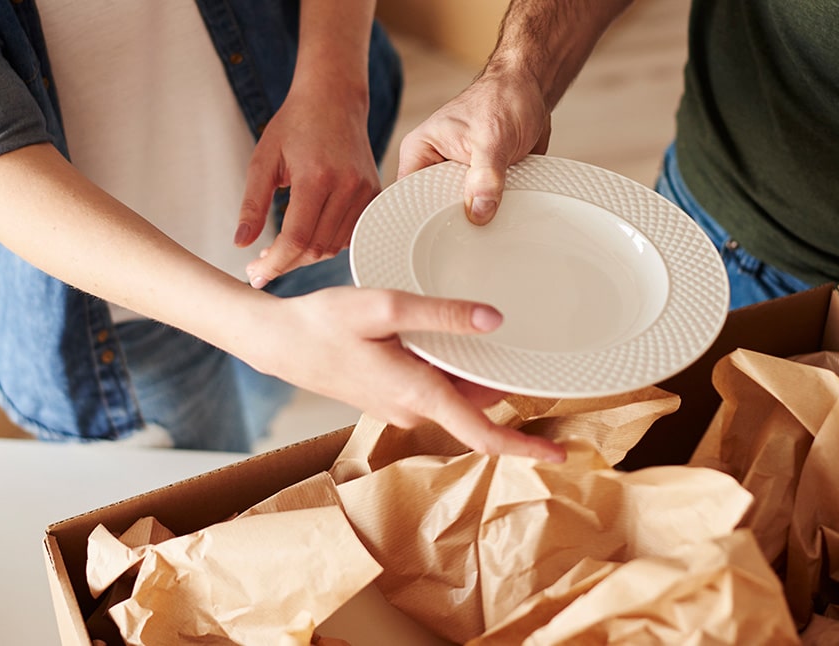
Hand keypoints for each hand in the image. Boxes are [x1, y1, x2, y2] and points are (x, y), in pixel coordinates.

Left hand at [237, 80, 379, 287]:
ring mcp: (365, 191)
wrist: (334, 98)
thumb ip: (252, 204)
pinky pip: (350, 234)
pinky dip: (328, 243)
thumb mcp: (263, 160)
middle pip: (317, 248)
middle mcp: (346, 186)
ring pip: (335, 246)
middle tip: (261, 266)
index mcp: (316, 177)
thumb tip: (241, 244)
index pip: (297, 239)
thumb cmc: (295, 124)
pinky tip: (307, 237)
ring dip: (306, 256)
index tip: (256, 276)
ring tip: (281, 251)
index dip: (275, 263)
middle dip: (287, 263)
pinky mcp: (375, 194)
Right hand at [246, 287, 566, 462]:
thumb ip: (441, 315)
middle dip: (508, 390)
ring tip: (499, 341)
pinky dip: (453, 372)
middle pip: (477, 407)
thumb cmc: (324, 323)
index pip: (483, 434)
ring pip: (457, 396)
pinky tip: (454, 341)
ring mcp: (400, 406)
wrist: (278, 341)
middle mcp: (413, 409)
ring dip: (478, 377)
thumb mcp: (384, 309)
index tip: (560, 451)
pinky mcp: (389, 396)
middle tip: (540, 357)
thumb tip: (494, 320)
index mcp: (419, 394)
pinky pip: (436, 389)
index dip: (525, 445)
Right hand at [398, 68, 551, 224]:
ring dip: (479, 218)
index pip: (408, 195)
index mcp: (421, 151)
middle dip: (454, 221)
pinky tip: (505, 214)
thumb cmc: (504, 98)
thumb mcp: (492, 138)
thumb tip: (479, 212)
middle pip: (434, 210)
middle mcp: (435, 166)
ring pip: (462, 213)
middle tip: (470, 230)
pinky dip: (497, 213)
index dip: (419, 218)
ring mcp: (459, 177)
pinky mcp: (481, 185)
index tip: (435, 236)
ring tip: (491, 218)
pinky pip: (484, 209)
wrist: (531, 90)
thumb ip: (485, 177)